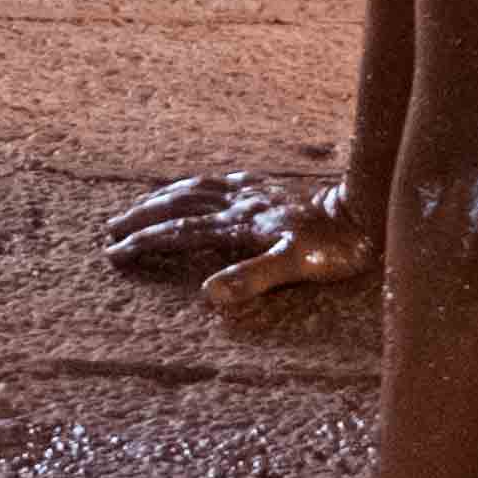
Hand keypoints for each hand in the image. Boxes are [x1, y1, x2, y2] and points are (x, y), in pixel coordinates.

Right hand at [102, 170, 375, 307]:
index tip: (114, 252)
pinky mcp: (269, 189)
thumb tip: (207, 294)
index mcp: (240, 224)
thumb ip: (251, 277)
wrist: (367, 215)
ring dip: (163, 199)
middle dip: (143, 218)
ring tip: (138, 207)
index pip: (181, 233)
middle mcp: (241, 204)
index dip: (146, 242)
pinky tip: (194, 188)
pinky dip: (196, 186)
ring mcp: (254, 194)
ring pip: (196, 191)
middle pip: (180, 207)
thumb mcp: (294, 267)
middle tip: (110, 230)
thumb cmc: (334, 249)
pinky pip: (220, 183)